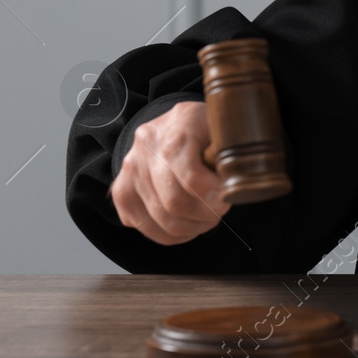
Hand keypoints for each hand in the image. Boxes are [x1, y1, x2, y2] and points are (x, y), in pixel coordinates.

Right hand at [109, 101, 229, 244]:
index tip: (229, 198)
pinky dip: (170, 235)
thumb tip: (236, 183)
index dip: (215, 198)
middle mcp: (147, 148)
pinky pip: (144, 227)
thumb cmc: (203, 127)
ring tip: (206, 218)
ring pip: (161, 220)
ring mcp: (130, 170)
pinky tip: (187, 223)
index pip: (192, 179)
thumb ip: (230, 151)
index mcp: (177, 128)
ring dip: (191, 228)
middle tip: (220, 210)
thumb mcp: (223, 126)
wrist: (171, 123)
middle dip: (206, 215)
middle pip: (175, 203)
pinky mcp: (121, 191)